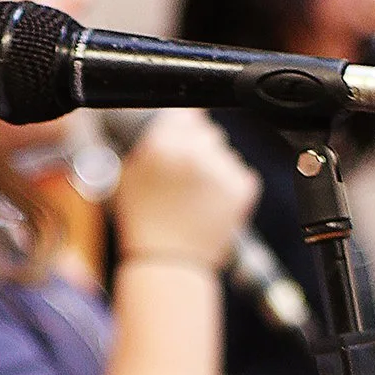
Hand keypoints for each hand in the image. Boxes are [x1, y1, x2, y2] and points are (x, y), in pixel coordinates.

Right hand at [114, 110, 258, 270]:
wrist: (168, 261)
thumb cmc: (143, 221)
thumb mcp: (130, 173)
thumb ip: (151, 140)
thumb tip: (175, 118)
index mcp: (163, 144)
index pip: (185, 112)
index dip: (182, 127)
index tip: (180, 140)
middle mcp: (195, 151)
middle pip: (207, 131)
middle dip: (198, 147)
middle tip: (184, 176)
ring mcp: (222, 168)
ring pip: (224, 152)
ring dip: (214, 167)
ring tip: (196, 196)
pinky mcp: (244, 186)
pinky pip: (240, 172)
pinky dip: (229, 185)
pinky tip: (211, 204)